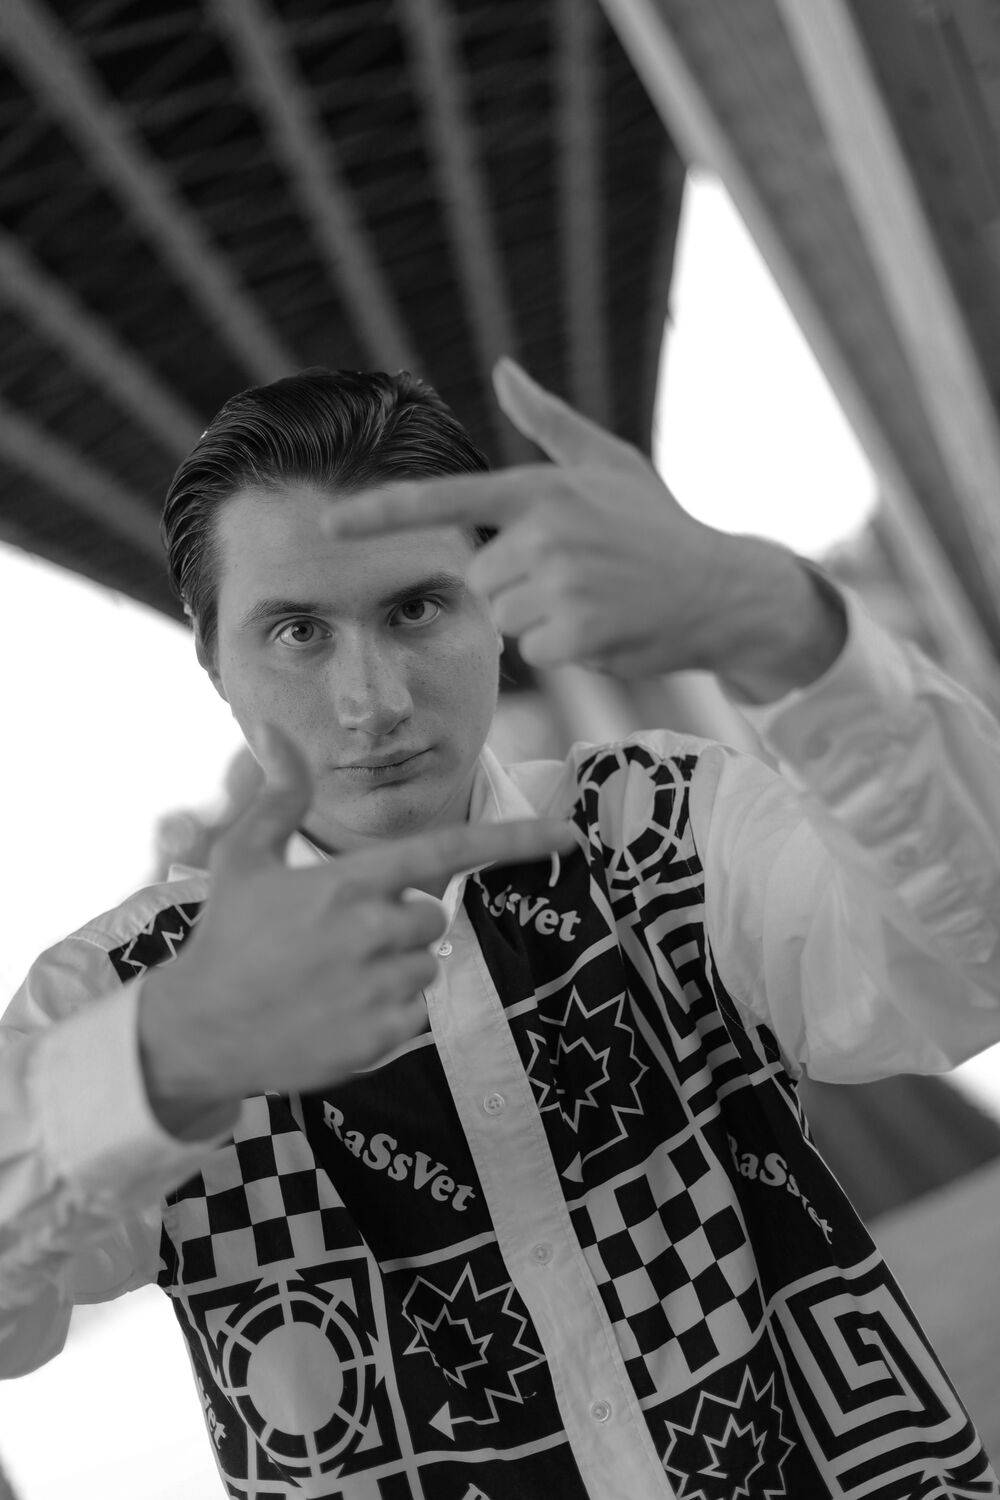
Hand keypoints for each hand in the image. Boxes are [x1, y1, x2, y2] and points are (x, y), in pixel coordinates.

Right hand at [138, 724, 574, 1128]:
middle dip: (401, 922)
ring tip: (332, 977)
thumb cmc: (226, 937)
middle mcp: (375, 933)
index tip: (569, 836)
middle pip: (434, 915)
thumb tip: (278, 732)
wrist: (200, 1030)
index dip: (517, 840)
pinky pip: (417, 1014)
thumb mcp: (244, 858)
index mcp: (352, 882)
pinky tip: (336, 1011)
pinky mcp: (382, 1037)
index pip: (451, 851)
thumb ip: (279, 795)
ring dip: (394, 969)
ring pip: (427, 966)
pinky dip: (388, 1013)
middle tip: (340, 937)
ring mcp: (380, 989)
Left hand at [322, 358, 728, 677]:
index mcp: (542, 490)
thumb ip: (547, 420)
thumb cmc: (657, 523)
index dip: (380, 515)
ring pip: (504, 618)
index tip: (327, 525)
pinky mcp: (580, 633)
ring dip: (539, 618)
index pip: (445, 501)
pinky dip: (564, 650)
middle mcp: (547, 533)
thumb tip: (505, 368)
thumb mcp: (607, 461)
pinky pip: (534, 652)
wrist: (723, 587)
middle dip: (517, 585)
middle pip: (480, 579)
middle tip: (577, 574)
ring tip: (593, 598)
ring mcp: (563, 584)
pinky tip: (605, 627)